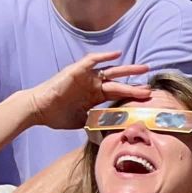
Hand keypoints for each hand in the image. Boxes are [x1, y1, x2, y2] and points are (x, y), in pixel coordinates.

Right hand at [28, 51, 150, 130]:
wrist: (39, 110)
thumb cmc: (57, 116)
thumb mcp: (82, 123)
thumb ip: (95, 125)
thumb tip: (108, 137)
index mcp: (95, 96)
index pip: (118, 94)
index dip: (132, 95)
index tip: (147, 98)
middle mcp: (92, 84)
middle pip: (119, 81)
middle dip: (136, 82)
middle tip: (152, 85)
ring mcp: (85, 77)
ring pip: (110, 71)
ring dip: (127, 69)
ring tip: (144, 68)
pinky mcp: (76, 71)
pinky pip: (92, 61)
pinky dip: (104, 57)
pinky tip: (117, 55)